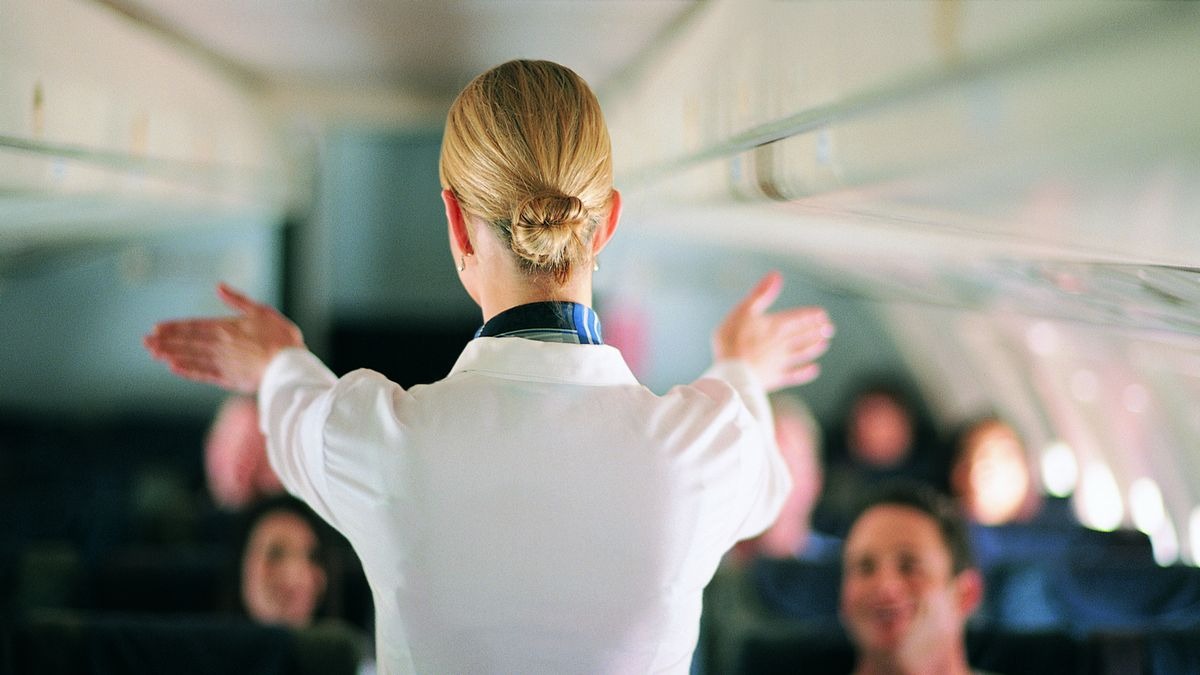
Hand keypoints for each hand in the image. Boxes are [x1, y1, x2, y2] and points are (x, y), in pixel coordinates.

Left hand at [143, 284, 304, 392]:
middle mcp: (219, 345)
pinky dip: (187, 371)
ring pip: (190, 357)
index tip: (156, 329)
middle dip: (165, 341)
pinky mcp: (228, 378)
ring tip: (154, 354)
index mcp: (226, 327)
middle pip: (187, 342)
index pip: (193, 326)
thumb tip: (219, 287)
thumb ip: (238, 300)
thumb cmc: (280, 337)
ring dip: (171, 355)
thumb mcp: (261, 310)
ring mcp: (222, 362)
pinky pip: (202, 374)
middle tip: (145, 342)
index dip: (174, 327)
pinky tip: (174, 369)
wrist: (288, 364)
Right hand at [712, 271, 833, 391]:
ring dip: (813, 348)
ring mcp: (780, 361)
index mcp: (774, 325)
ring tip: (824, 344)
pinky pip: (795, 375)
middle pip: (802, 335)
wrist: (732, 371)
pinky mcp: (775, 377)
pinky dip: (805, 372)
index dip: (809, 316)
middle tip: (829, 328)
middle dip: (816, 331)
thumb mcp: (743, 310)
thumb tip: (776, 275)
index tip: (822, 315)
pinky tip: (814, 370)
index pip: (796, 319)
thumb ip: (761, 294)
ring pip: (802, 353)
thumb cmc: (733, 339)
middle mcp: (781, 343)